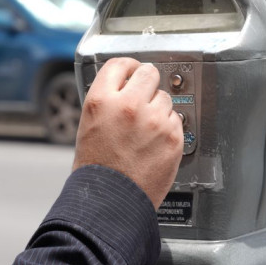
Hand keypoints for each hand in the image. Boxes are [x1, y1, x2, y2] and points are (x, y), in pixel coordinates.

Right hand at [73, 58, 183, 209]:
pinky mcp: (173, 136)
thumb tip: (125, 86)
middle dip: (147, 83)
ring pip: (165, 97)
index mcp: (101, 100)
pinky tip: (154, 143)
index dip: (129, 67)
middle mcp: (128, 105)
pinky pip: (175, 119)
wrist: (111, 200)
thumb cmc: (97, 169)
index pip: (120, 64)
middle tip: (145, 96)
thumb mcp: (89, 125)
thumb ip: (107, 101)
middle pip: (149, 73)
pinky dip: (168, 128)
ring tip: (146, 130)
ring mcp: (154, 121)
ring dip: (158, 108)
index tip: (134, 71)